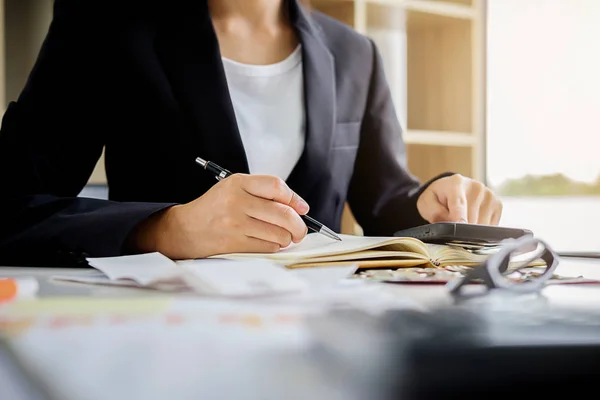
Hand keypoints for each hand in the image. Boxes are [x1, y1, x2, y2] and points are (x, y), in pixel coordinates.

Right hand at [130, 174, 308, 258]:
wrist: (186, 229)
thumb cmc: (216, 208)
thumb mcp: (235, 189)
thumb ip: (264, 192)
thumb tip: (300, 207)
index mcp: (238, 183)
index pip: (277, 186)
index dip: (294, 199)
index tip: (301, 208)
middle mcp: (237, 201)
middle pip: (283, 214)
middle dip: (298, 225)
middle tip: (299, 230)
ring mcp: (235, 224)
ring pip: (279, 234)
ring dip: (286, 238)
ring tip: (281, 237)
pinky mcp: (235, 243)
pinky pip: (268, 247)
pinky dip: (274, 247)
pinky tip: (267, 242)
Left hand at [416, 174, 502, 224]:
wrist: (450, 189)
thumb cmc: (437, 198)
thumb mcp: (426, 204)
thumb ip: (435, 213)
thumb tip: (451, 223)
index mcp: (456, 183)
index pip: (459, 205)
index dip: (459, 221)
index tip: (460, 230)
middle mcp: (476, 187)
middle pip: (471, 220)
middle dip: (460, 229)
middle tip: (451, 224)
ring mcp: (489, 195)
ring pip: (482, 226)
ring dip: (471, 231)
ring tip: (462, 219)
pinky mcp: (498, 204)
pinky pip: (490, 227)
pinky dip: (480, 230)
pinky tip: (472, 220)